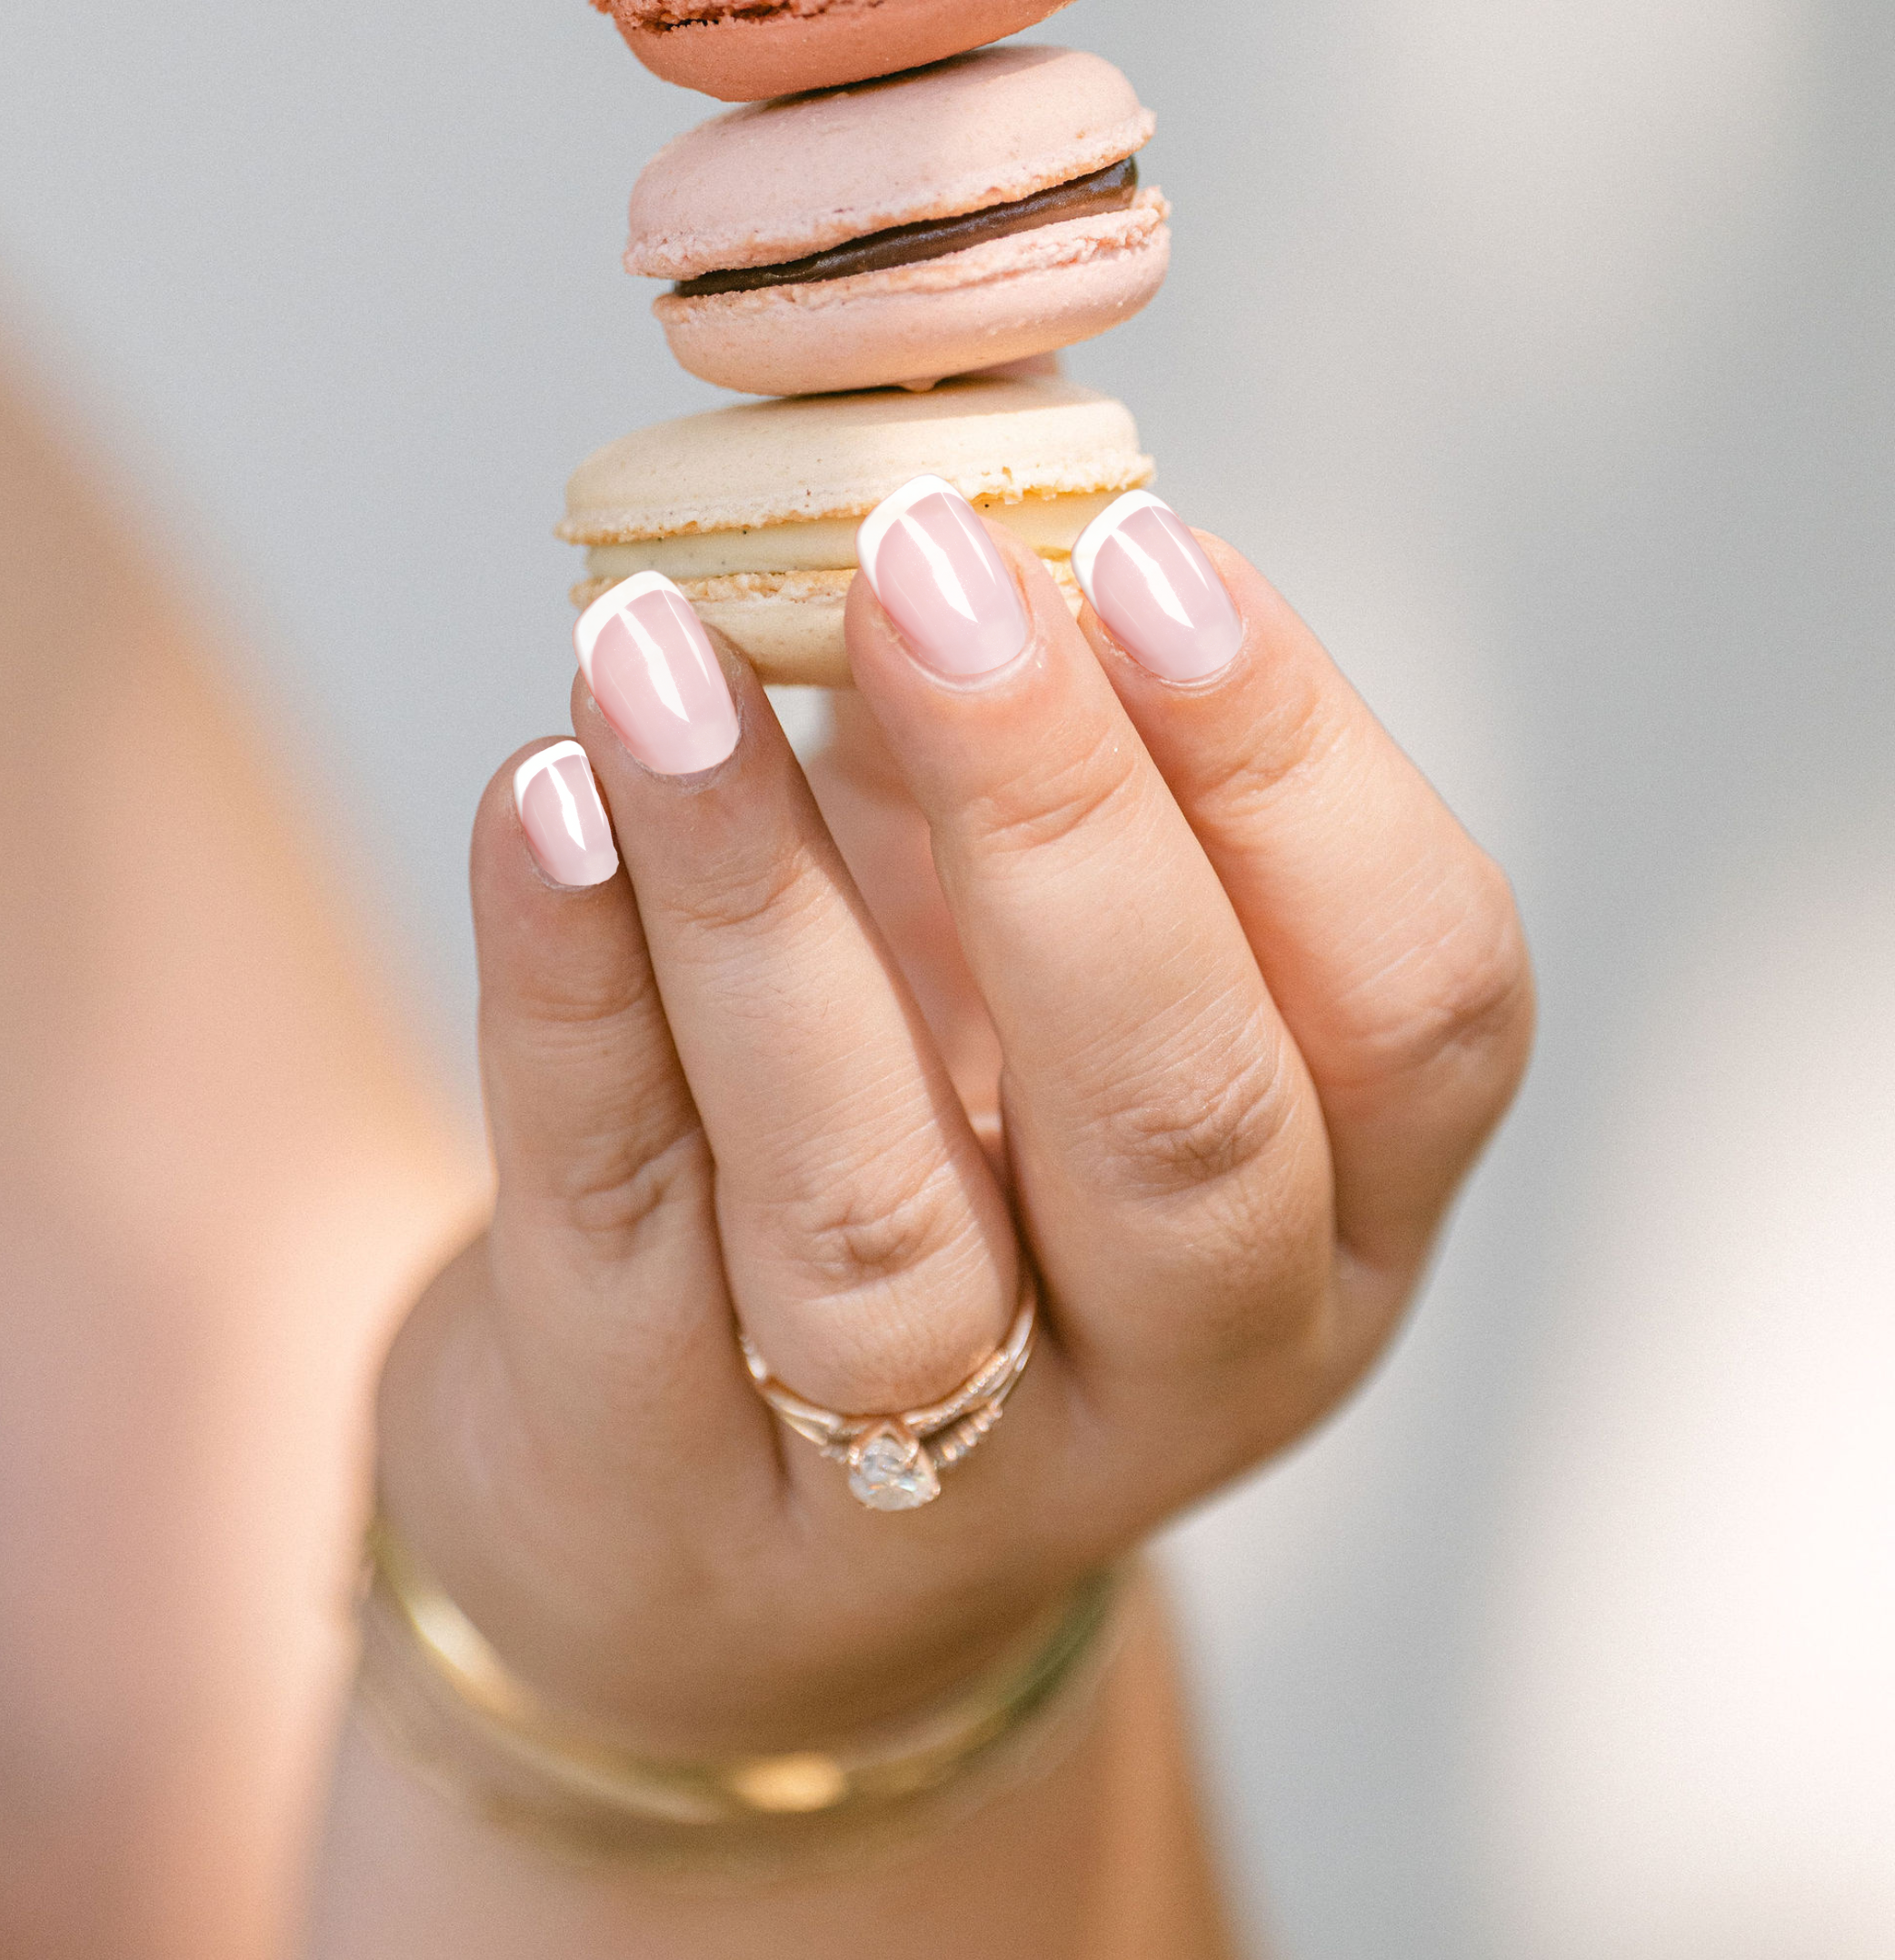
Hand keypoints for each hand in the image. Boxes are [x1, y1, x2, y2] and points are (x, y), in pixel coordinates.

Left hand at [377, 492, 1532, 1752]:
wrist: (702, 1532)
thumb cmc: (926, 1157)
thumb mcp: (1038, 980)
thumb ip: (1034, 753)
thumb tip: (963, 428)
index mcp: (1344, 1211)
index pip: (1420, 1002)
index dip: (1296, 768)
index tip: (1149, 547)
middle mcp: (1185, 1368)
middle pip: (1174, 1125)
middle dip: (1060, 819)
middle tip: (932, 564)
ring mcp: (929, 1468)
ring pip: (874, 1214)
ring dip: (762, 907)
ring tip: (655, 655)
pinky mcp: (657, 1472)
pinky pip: (617, 1222)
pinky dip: (570, 994)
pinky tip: (538, 798)